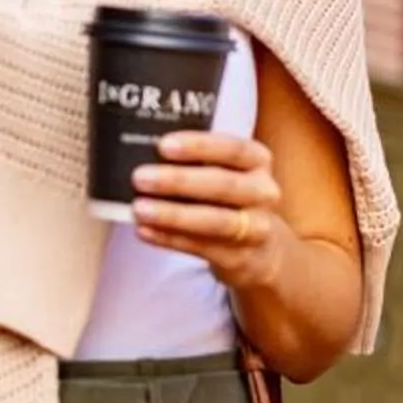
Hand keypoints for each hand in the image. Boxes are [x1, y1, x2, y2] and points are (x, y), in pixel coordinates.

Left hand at [133, 131, 296, 290]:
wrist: (261, 248)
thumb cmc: (230, 198)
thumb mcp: (225, 172)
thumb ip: (195, 163)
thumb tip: (148, 158)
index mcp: (258, 161)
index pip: (233, 149)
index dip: (198, 146)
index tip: (163, 145)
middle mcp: (263, 192)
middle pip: (224, 185)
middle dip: (179, 181)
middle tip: (140, 177)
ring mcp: (256, 227)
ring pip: (215, 221)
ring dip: (173, 215)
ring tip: (139, 209)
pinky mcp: (239, 257)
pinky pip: (201, 247)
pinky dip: (169, 238)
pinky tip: (144, 231)